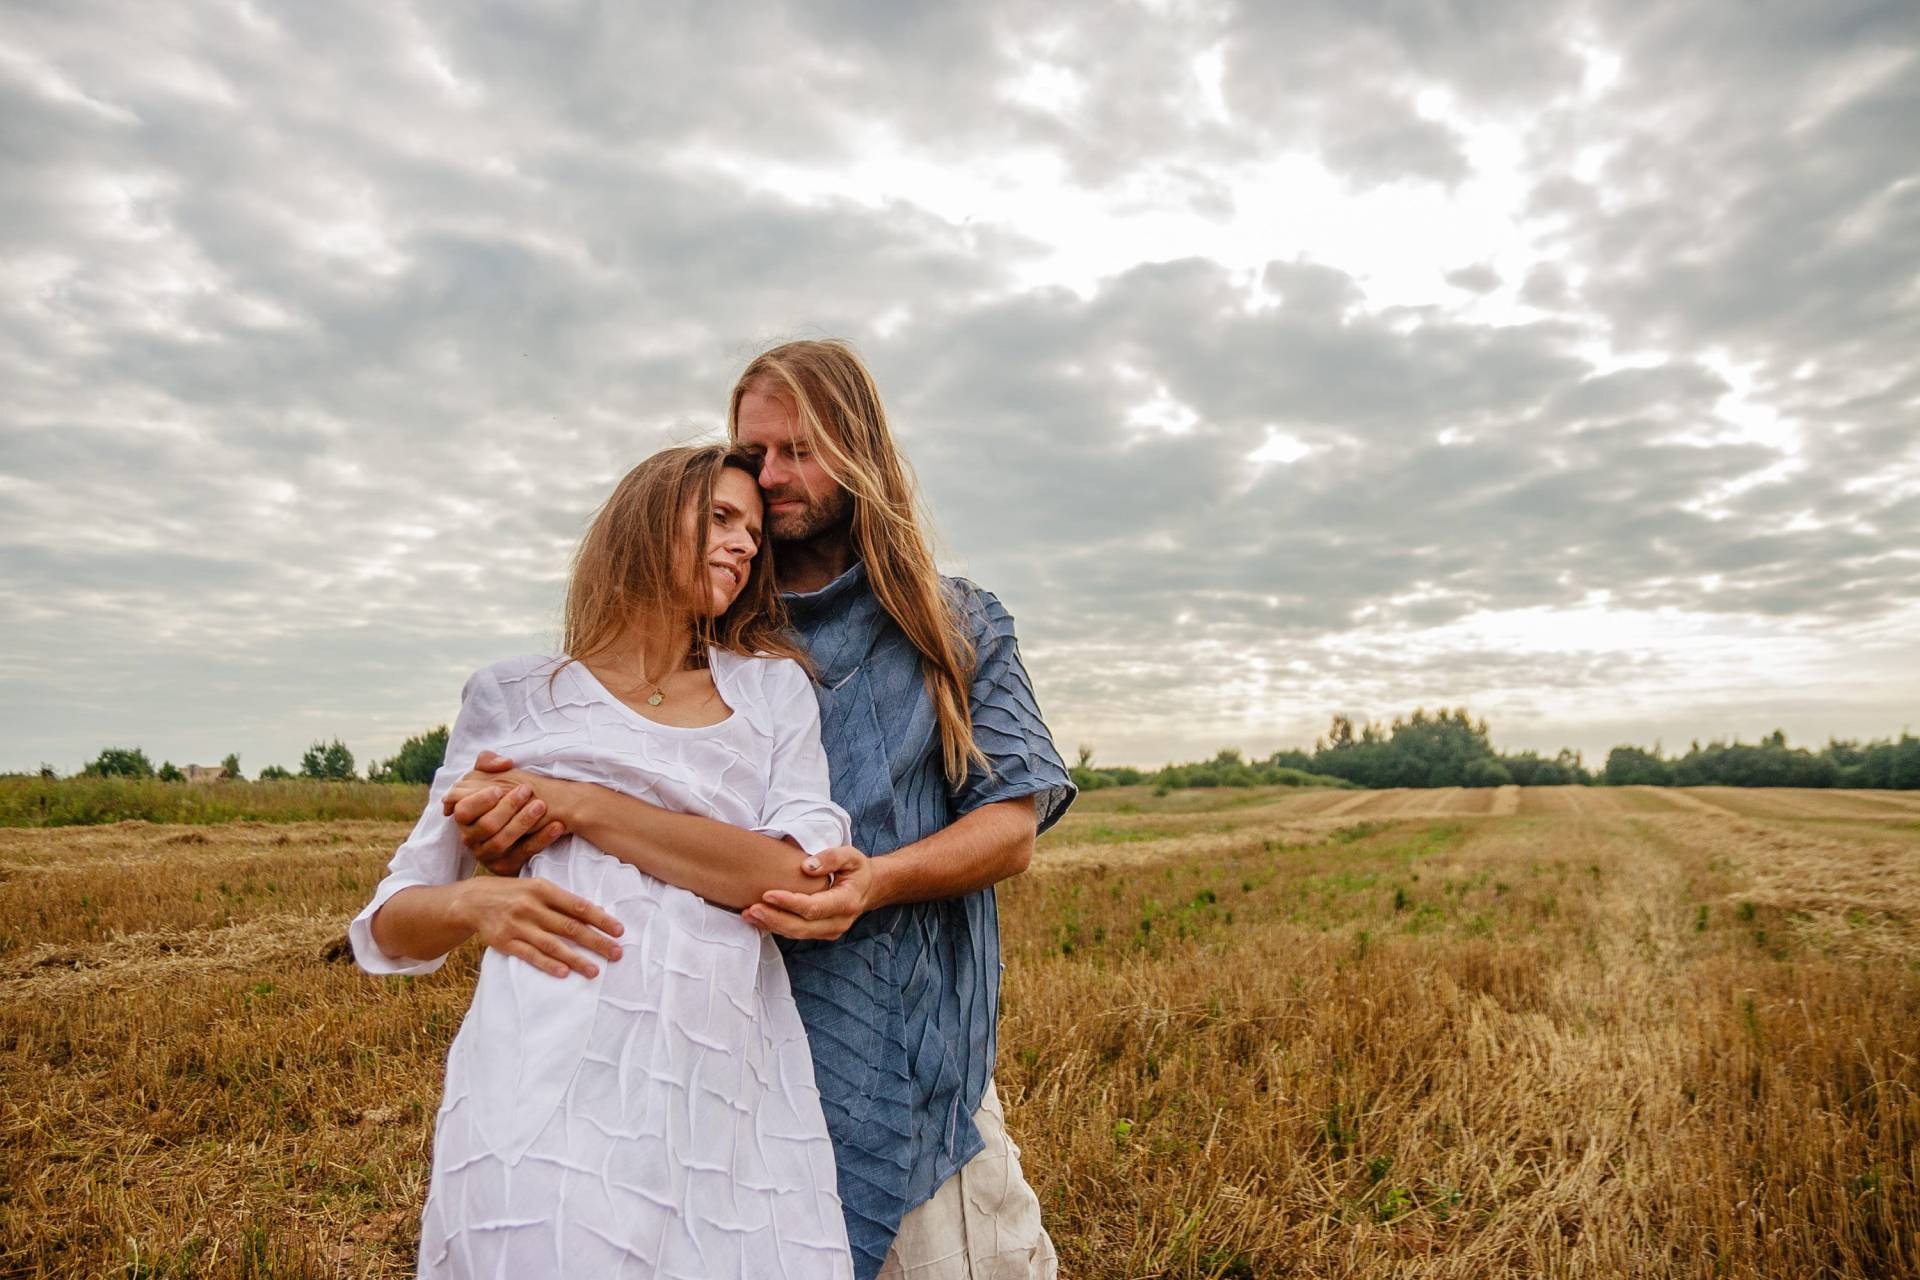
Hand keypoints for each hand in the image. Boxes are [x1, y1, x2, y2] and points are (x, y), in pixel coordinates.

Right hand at [444, 752, 566, 873]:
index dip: (479, 801)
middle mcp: (471, 838)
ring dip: (522, 823)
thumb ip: (488, 762)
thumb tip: (503, 763)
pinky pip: (524, 855)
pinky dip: (542, 840)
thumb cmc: (503, 793)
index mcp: (464, 816)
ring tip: (541, 805)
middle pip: (486, 826)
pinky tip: (557, 826)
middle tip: (527, 790)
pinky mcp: (506, 866)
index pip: (463, 811)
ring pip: (501, 842)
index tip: (499, 788)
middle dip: (507, 807)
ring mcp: (487, 854)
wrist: (528, 820)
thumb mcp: (490, 774)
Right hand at [456, 875, 623, 978]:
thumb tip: (596, 914)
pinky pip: (529, 955)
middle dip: (596, 941)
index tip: (620, 931)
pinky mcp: (505, 942)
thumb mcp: (537, 888)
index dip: (601, 919)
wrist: (473, 900)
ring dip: (576, 959)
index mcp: (543, 889)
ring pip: (552, 944)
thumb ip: (562, 901)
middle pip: (570, 927)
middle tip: (617, 953)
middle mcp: (531, 906)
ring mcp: (518, 925)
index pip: (578, 906)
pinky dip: (547, 964)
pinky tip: (564, 973)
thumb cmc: (514, 893)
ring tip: (595, 971)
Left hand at [744, 846, 876, 940]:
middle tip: (751, 909)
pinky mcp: (820, 933)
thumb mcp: (851, 856)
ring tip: (748, 914)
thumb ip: (831, 857)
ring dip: (771, 925)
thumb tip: (807, 867)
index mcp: (847, 902)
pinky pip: (796, 934)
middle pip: (802, 927)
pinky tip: (758, 919)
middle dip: (774, 919)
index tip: (767, 894)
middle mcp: (839, 922)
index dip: (789, 903)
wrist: (868, 888)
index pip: (814, 908)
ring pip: (797, 934)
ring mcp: (830, 931)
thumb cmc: (856, 870)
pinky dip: (775, 927)